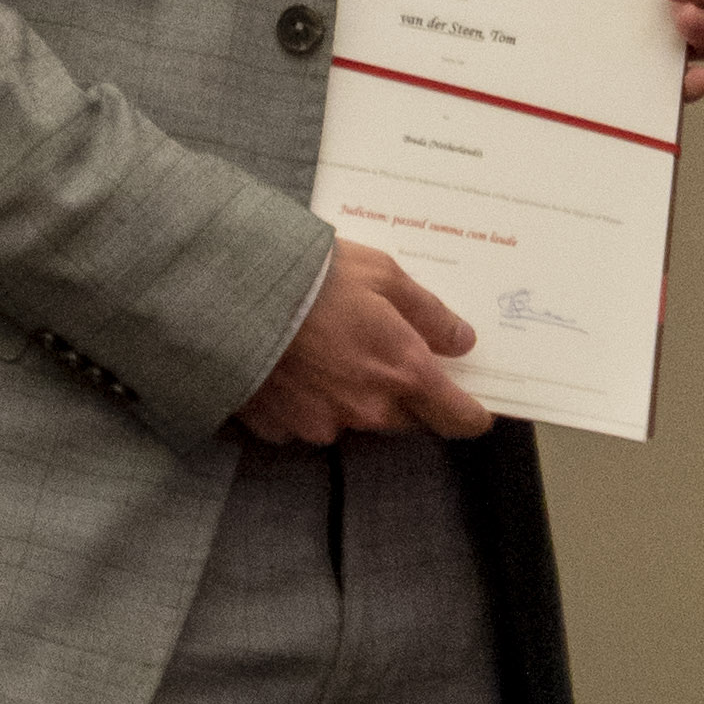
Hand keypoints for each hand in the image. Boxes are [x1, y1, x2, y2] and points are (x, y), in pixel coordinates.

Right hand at [236, 240, 492, 446]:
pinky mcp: (280, 429)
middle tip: (384, 354)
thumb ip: (429, 313)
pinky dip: (306, 402)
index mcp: (402, 372)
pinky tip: (291, 366)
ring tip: (326, 350)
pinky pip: (306, 423)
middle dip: (404, 396)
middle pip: (404, 420)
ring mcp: (321, 424)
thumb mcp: (383, 274)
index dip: (470, 415)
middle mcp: (367, 409)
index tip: (474, 409)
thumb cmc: (313, 275)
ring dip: (351, 396)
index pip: (456, 417)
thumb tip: (462, 341)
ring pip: (353, 421)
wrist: (230, 293)